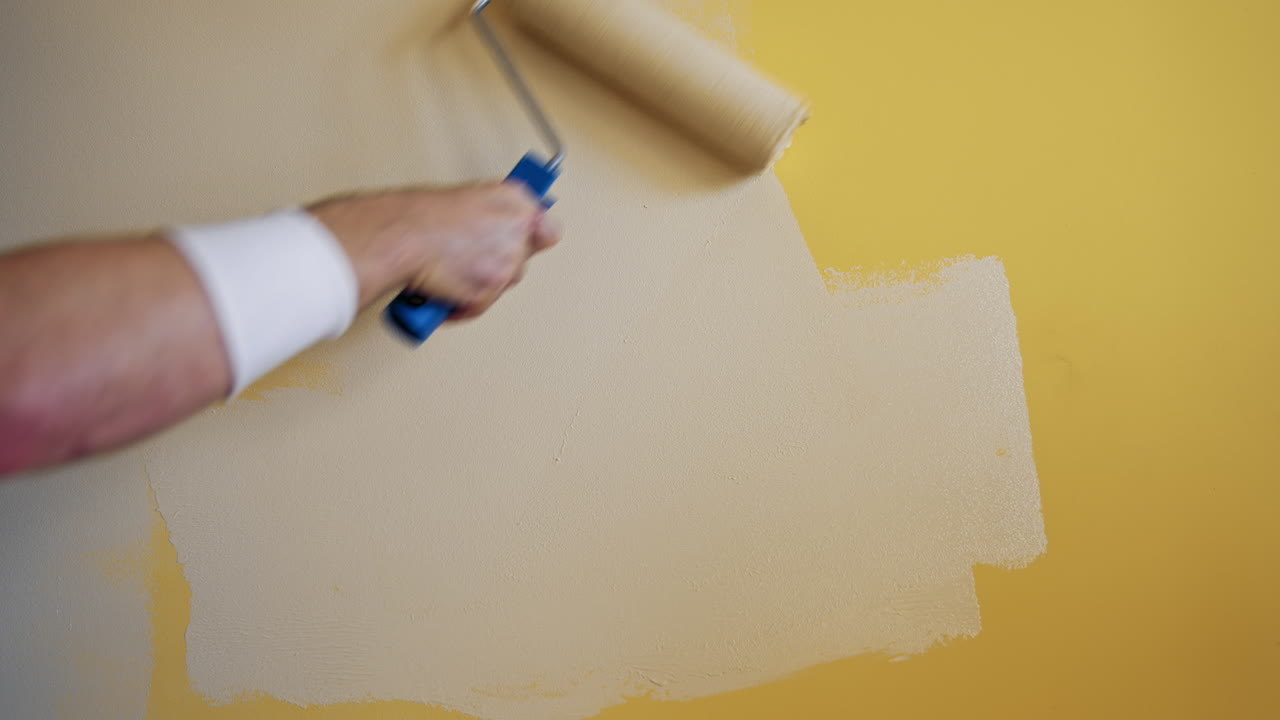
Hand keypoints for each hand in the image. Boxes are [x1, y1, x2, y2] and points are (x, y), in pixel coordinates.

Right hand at [310, 182, 561, 317]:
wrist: (398, 236)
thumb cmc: (417, 216)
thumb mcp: (466, 198)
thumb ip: (494, 214)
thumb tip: (501, 229)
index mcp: (513, 199)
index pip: (547, 229)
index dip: (531, 239)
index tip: (523, 243)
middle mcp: (517, 228)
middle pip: (522, 260)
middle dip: (496, 263)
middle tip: (466, 257)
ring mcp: (506, 260)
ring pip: (502, 283)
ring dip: (479, 283)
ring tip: (450, 272)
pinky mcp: (490, 288)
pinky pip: (481, 305)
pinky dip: (461, 305)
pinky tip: (443, 291)